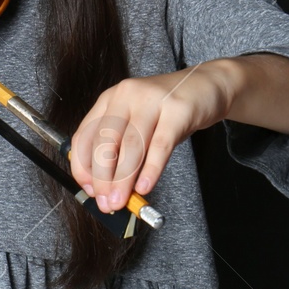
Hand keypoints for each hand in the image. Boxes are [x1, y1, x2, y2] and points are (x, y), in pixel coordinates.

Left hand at [68, 62, 237, 211]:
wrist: (207, 85)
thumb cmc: (168, 110)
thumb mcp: (138, 123)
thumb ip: (122, 151)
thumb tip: (109, 189)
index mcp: (109, 99)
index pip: (84, 136)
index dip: (82, 167)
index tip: (89, 190)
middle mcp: (126, 95)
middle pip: (105, 141)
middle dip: (102, 178)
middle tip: (106, 203)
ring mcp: (152, 100)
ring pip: (131, 146)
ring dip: (123, 179)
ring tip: (121, 201)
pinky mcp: (177, 110)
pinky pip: (160, 146)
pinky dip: (150, 170)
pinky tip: (145, 187)